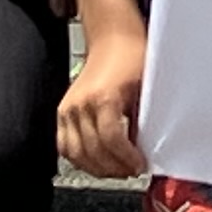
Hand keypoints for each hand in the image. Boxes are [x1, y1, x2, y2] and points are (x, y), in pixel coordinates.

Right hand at [57, 20, 148, 180]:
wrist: (112, 40)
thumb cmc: (132, 58)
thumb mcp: (147, 87)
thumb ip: (146, 118)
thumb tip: (150, 147)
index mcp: (103, 96)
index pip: (110, 138)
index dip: (126, 157)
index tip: (140, 165)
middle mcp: (80, 104)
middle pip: (92, 150)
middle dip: (114, 167)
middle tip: (131, 171)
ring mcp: (68, 109)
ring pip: (75, 153)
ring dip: (97, 168)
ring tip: (117, 170)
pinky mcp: (62, 113)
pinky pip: (64, 146)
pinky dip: (79, 159)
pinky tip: (98, 162)